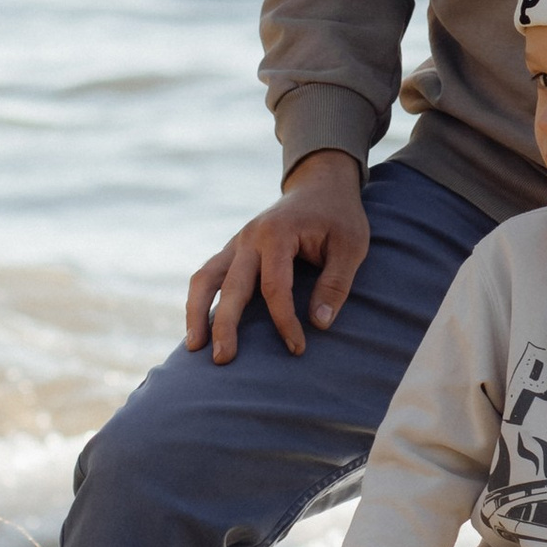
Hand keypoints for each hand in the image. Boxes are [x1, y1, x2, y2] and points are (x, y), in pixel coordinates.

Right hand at [185, 151, 370, 362]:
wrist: (321, 185)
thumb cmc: (339, 217)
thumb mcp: (351, 246)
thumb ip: (336, 283)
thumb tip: (319, 323)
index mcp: (277, 233)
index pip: (274, 287)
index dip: (284, 321)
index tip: (297, 348)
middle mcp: (249, 237)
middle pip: (230, 286)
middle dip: (224, 324)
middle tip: (222, 360)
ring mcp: (237, 243)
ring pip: (205, 278)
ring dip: (196, 312)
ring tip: (194, 348)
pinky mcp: (234, 251)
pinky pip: (208, 276)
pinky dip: (200, 301)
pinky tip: (200, 329)